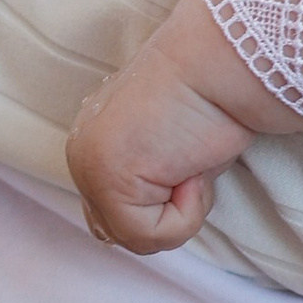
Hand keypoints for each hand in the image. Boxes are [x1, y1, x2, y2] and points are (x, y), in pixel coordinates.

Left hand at [66, 0, 296, 253]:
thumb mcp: (176, 151)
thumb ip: (154, 180)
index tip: (186, 167)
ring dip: (178, 213)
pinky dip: (186, 214)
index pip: (108, 211)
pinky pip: (149, 236)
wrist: (221, 64)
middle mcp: (82, 154)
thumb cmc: (213, 99)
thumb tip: (160, 216)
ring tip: (190, 165)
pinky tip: (190, 168)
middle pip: (115, 231)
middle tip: (190, 167)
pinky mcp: (108, 181)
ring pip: (133, 238)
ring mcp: (89, 168)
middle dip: (162, 213)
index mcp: (92, 141)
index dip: (156, 206)